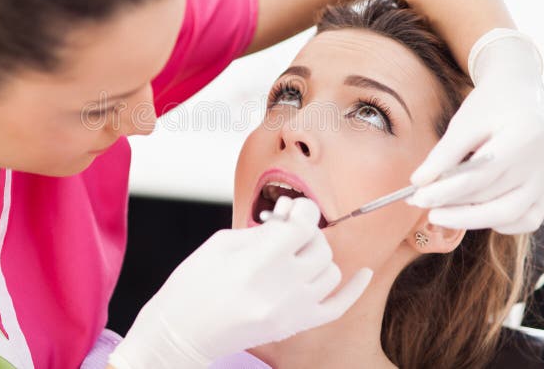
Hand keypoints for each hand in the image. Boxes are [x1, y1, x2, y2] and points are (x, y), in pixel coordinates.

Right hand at [108, 197, 372, 367]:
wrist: (181, 332)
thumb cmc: (192, 286)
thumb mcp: (221, 244)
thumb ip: (262, 230)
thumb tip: (290, 221)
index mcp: (260, 260)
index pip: (305, 223)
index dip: (302, 211)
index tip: (294, 210)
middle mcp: (282, 286)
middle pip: (320, 246)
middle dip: (306, 233)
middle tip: (286, 233)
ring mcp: (291, 310)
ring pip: (330, 271)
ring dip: (316, 256)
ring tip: (295, 255)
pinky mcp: (293, 327)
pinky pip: (337, 307)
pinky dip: (354, 288)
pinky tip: (363, 273)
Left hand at [408, 31, 543, 233]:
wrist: (520, 93)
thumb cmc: (490, 105)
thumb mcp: (463, 122)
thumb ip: (443, 154)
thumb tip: (419, 182)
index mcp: (525, 135)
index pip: (480, 176)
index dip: (446, 191)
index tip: (417, 197)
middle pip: (495, 198)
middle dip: (455, 208)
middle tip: (423, 206)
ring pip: (512, 215)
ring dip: (472, 219)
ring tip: (441, 213)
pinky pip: (526, 219)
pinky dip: (498, 222)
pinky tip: (472, 214)